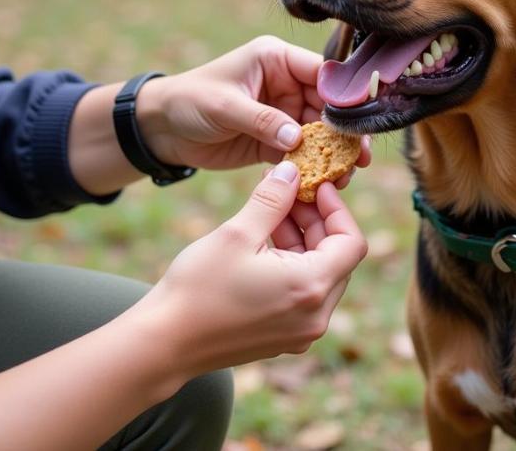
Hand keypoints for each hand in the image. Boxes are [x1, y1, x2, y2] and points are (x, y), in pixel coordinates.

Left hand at [137, 36, 371, 177]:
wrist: (161, 128)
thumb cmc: (189, 102)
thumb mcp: (224, 106)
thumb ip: (262, 120)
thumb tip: (298, 137)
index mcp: (276, 60)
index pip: (320, 73)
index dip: (342, 95)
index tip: (358, 120)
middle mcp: (285, 83)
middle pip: (327, 105)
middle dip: (343, 131)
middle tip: (359, 157)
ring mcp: (282, 112)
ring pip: (319, 132)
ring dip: (332, 153)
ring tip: (346, 175)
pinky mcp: (274, 139)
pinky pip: (301, 153)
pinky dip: (312, 167)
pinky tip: (325, 183)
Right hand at [137, 162, 367, 374]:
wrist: (163, 344)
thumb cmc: (198, 288)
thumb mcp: (237, 233)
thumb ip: (273, 199)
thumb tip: (293, 171)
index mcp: (311, 289)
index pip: (352, 242)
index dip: (338, 208)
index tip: (316, 185)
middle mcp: (315, 317)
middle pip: (338, 258)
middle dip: (317, 220)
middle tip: (290, 192)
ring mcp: (300, 333)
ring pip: (320, 274)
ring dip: (303, 240)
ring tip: (271, 210)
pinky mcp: (283, 338)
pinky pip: (303, 293)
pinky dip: (292, 263)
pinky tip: (263, 240)